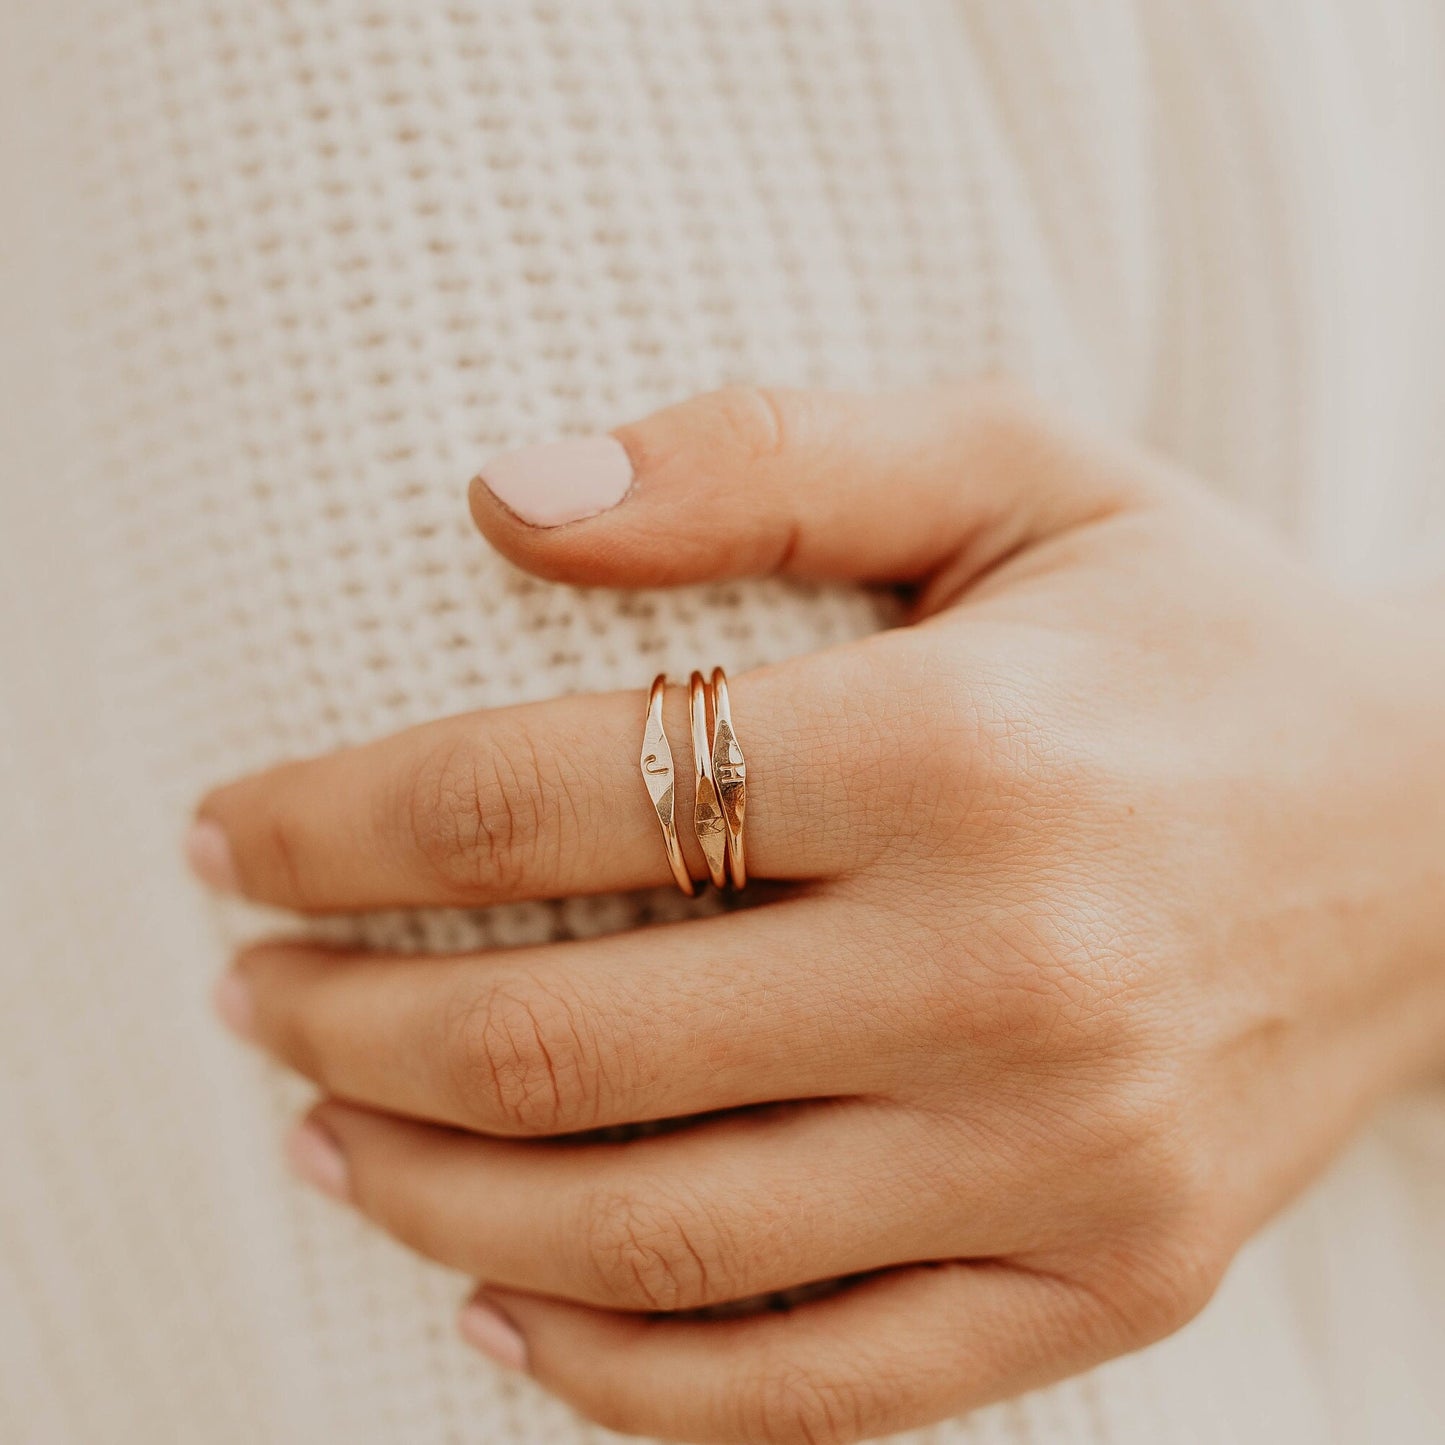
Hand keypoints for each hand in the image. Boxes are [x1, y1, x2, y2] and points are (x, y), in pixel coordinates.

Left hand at [191, 383, 1444, 1444]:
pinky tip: (494, 1313)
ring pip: (653, 1243)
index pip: (547, 802)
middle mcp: (1010, 977)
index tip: (236, 836)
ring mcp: (1062, 1165)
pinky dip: (614, 1378)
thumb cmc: (1200, 636)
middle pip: (563, 1044)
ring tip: (323, 1140)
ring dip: (429, 1200)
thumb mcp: (1015, 469)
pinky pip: (809, 1390)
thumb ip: (762, 461)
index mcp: (964, 753)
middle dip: (345, 1023)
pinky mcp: (1106, 1283)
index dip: (341, 822)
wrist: (1444, 828)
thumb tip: (502, 496)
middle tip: (252, 992)